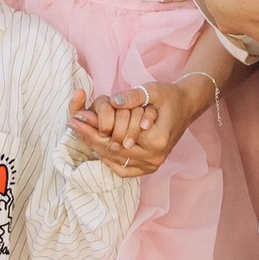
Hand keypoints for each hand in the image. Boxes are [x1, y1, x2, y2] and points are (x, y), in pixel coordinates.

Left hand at [70, 78, 209, 174]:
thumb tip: (115, 102)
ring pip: (116, 161)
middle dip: (90, 138)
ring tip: (80, 134)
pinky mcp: (150, 168)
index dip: (92, 128)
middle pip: (113, 151)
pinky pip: (124, 169)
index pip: (115, 138)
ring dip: (97, 148)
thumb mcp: (152, 90)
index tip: (74, 117)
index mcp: (156, 141)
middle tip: (72, 124)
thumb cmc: (169, 97)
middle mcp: (154, 158)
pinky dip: (108, 160)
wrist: (186, 107)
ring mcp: (153, 166)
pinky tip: (97, 147)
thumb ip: (133, 96)